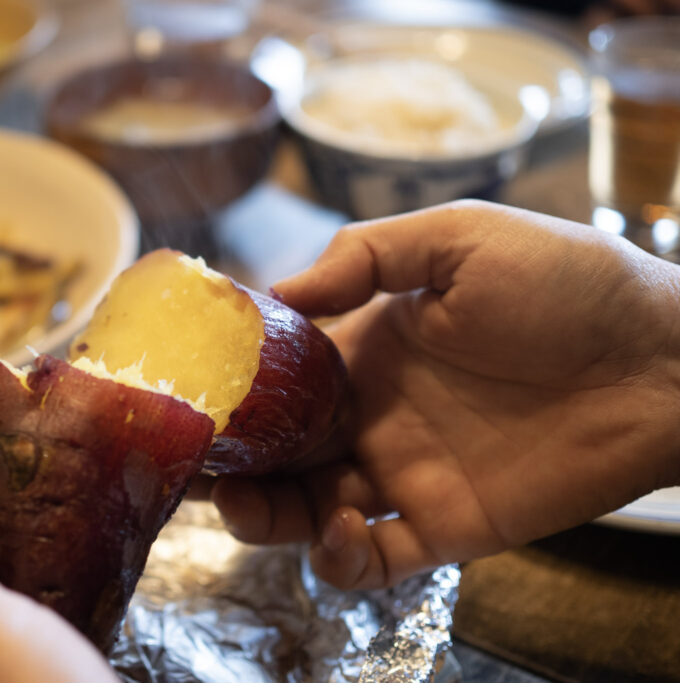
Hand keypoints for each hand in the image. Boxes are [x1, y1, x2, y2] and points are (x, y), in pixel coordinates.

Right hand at [212, 200, 679, 589]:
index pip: (278, 375)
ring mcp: (405, 473)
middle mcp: (373, 414)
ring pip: (307, 513)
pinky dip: (340, 560)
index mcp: (368, 347)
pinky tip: (343, 530)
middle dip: (228, 464)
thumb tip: (278, 291)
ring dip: (264, 519)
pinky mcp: (443, 525)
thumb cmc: (569, 283)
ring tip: (245, 507)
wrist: (664, 361)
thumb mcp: (461, 236)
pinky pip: (372, 562)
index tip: (186, 391)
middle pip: (277, 452)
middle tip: (192, 468)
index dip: (231, 386)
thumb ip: (364, 255)